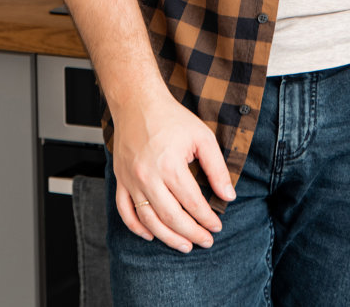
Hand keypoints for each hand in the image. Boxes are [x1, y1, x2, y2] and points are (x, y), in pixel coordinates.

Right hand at [109, 90, 235, 251]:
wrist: (137, 103)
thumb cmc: (171, 118)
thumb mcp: (203, 137)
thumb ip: (217, 169)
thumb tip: (228, 196)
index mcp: (170, 166)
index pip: (193, 203)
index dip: (207, 219)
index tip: (217, 226)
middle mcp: (148, 176)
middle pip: (172, 217)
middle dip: (192, 234)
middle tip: (206, 241)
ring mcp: (131, 180)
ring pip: (149, 220)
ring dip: (167, 238)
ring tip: (184, 246)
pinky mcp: (121, 179)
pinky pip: (125, 211)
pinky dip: (136, 227)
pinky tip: (150, 235)